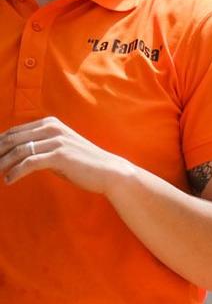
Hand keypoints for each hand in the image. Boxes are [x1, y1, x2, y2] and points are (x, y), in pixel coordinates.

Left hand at [0, 117, 136, 192]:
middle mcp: (52, 128)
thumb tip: (14, 153)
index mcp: (50, 123)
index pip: (14, 131)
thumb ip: (40, 146)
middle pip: (12, 139)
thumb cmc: (83, 163)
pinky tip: (9, 180)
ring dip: (2, 164)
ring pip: (18, 151)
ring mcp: (56, 141)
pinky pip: (29, 163)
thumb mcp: (60, 148)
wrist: (109, 172)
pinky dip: (15, 172)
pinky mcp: (59, 155)